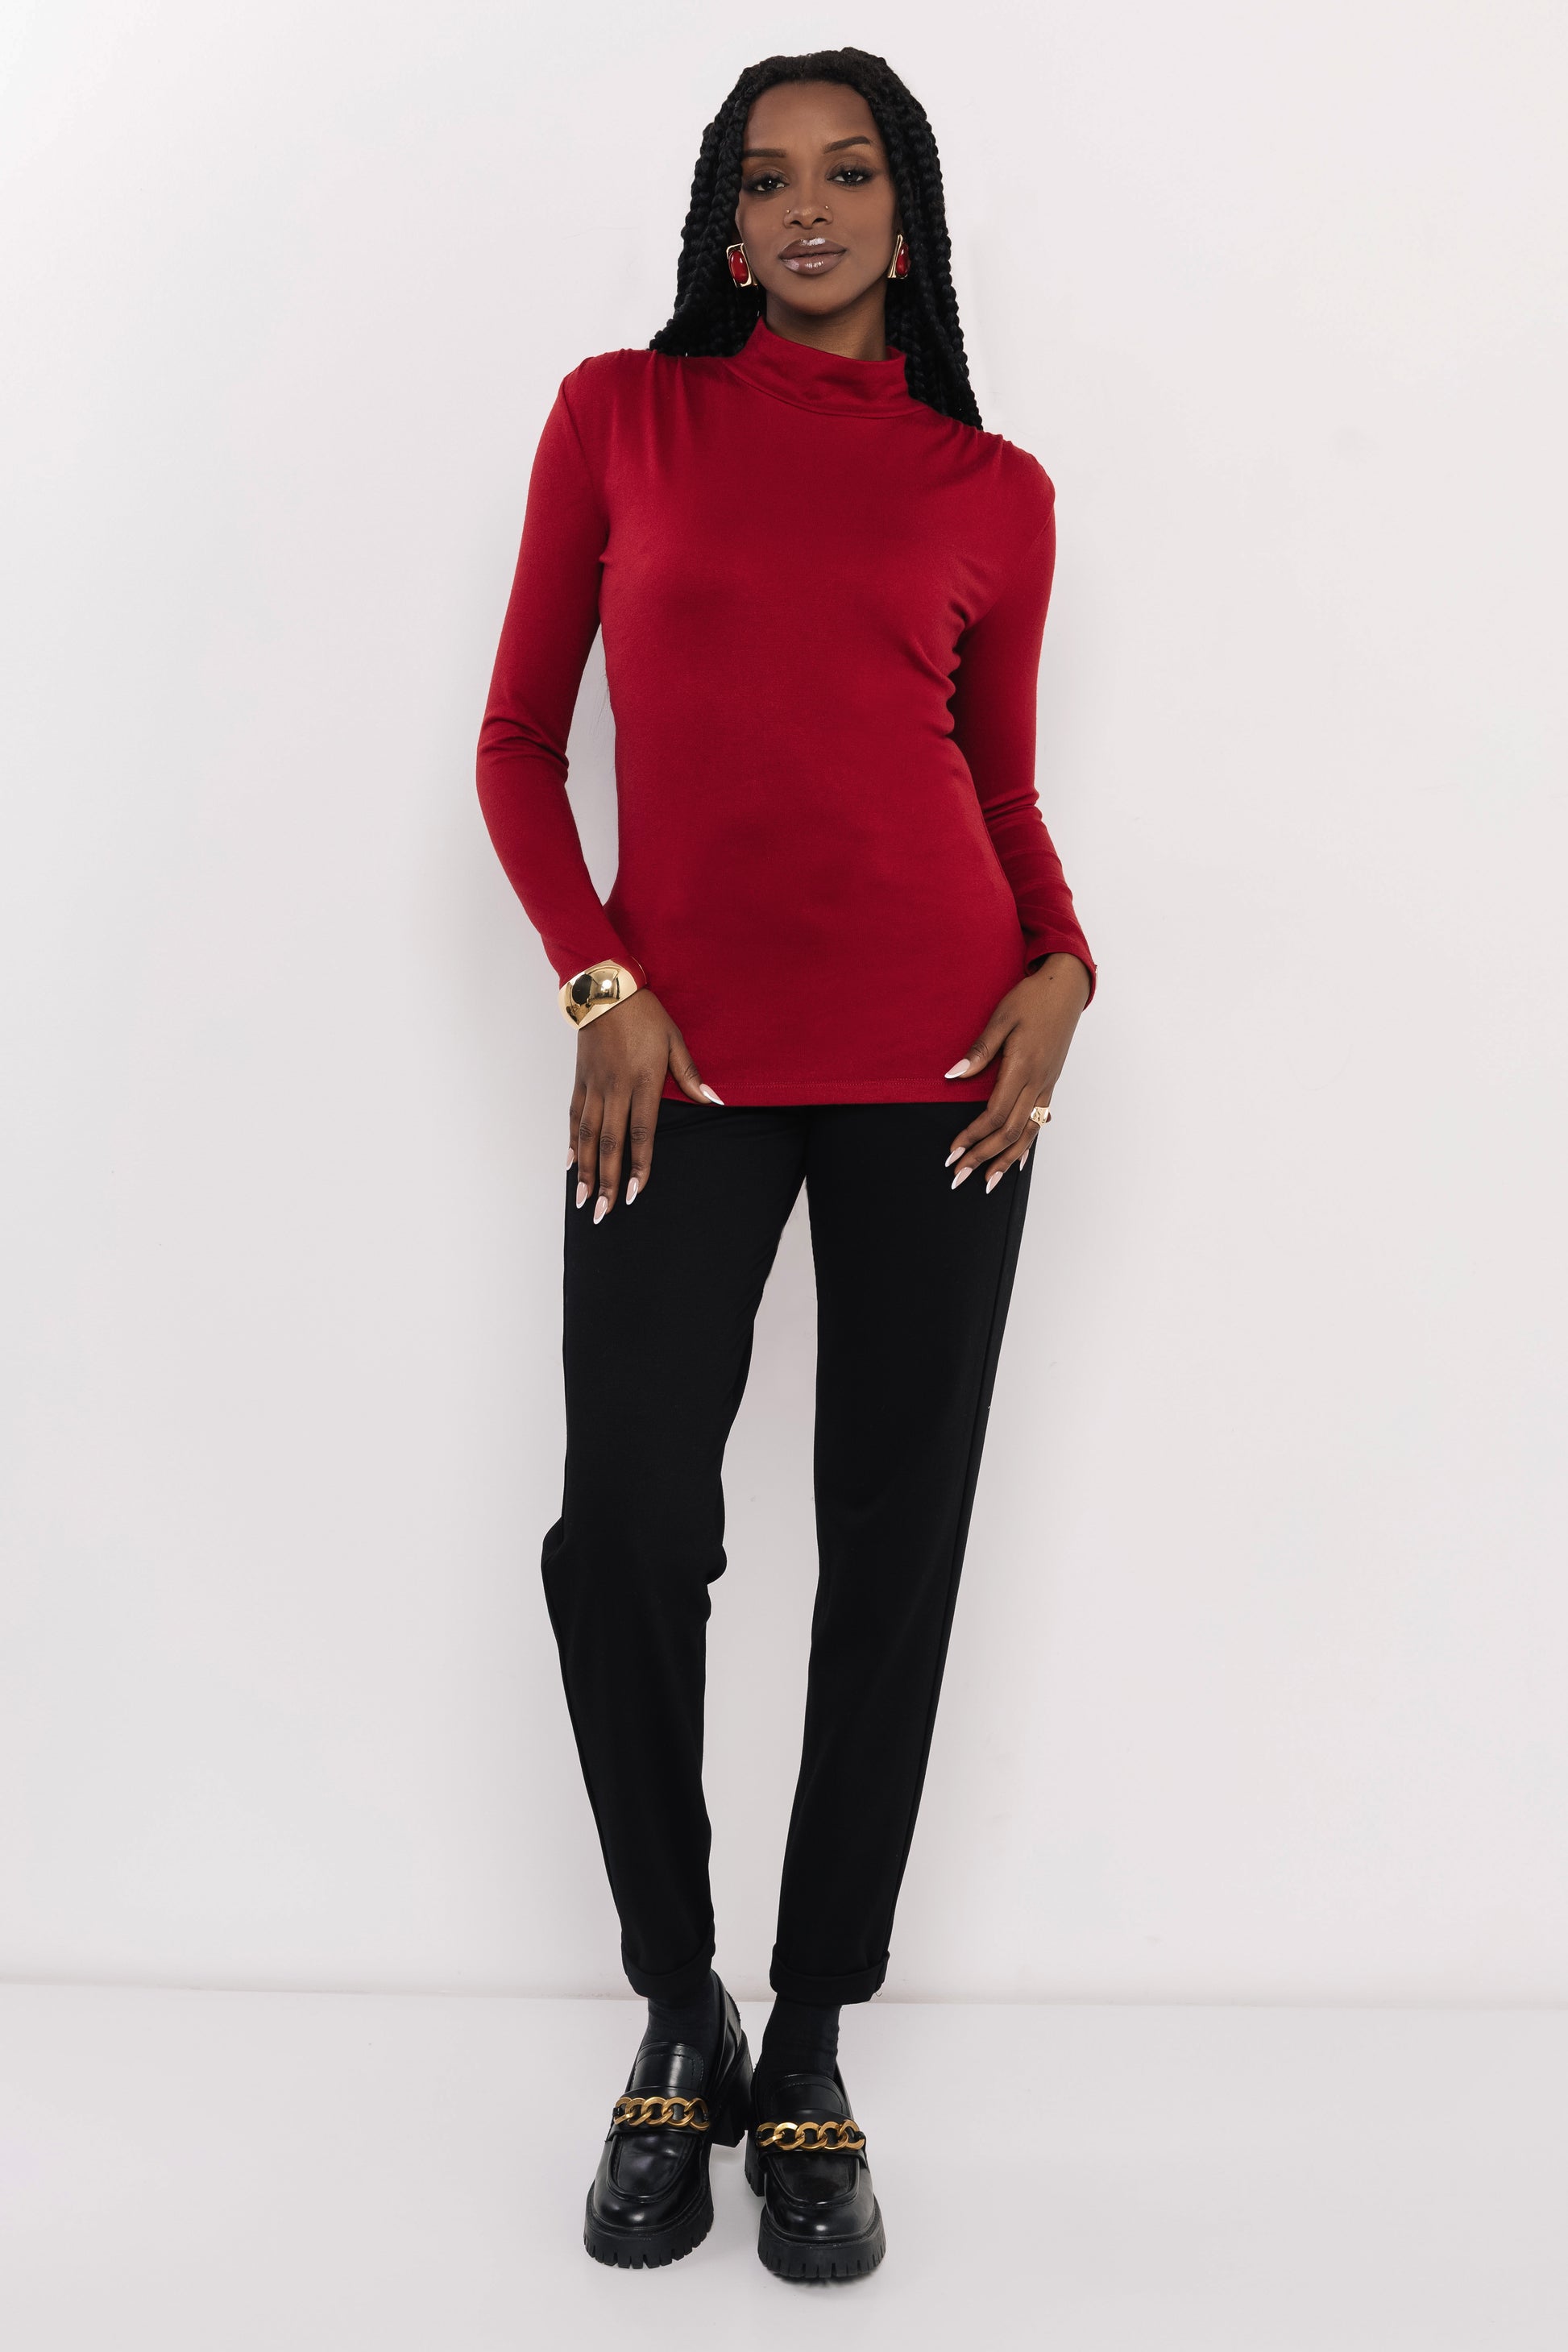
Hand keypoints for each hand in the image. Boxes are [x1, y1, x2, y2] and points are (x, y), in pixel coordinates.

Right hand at [569, 989, 718, 1220]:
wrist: (606, 988)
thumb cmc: (646, 1014)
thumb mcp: (675, 1041)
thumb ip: (691, 1076)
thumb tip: (714, 1102)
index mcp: (644, 1081)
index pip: (642, 1133)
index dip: (639, 1165)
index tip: (634, 1192)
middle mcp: (616, 1088)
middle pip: (611, 1143)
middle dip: (607, 1180)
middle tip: (603, 1211)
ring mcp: (595, 1085)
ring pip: (588, 1135)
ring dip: (586, 1170)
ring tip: (583, 1199)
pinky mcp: (580, 1079)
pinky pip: (575, 1116)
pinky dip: (572, 1142)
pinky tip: (571, 1164)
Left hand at [945, 954, 1090, 1191]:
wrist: (1065, 988)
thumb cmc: (1031, 998)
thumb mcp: (1001, 1018)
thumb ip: (980, 1050)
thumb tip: (953, 1075)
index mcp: (1023, 1067)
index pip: (994, 1114)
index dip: (972, 1136)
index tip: (953, 1151)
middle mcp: (1038, 1082)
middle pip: (1009, 1131)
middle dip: (983, 1157)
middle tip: (960, 1176)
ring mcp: (1047, 1085)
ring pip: (1027, 1133)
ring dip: (1005, 1159)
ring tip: (987, 1182)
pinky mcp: (1051, 1083)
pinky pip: (1039, 1122)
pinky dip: (1027, 1145)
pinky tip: (1017, 1160)